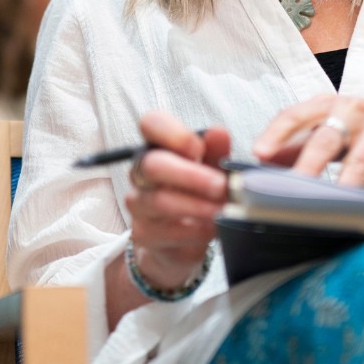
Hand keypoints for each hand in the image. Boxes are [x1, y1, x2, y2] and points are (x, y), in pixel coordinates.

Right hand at [124, 111, 229, 290]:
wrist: (181, 239)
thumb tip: (218, 132)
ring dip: (197, 206)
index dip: (173, 133)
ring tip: (224, 210)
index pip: (151, 124)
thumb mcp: (212, 169)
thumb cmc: (197, 195)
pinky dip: (194, 230)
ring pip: (159, 201)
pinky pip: (166, 231)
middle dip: (191, 176)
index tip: (199, 148)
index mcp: (157, 147)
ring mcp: (139, 203)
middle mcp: (141, 172)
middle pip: (152, 165)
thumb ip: (216, 151)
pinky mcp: (143, 233)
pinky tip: (212, 229)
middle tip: (222, 186)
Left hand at [252, 94, 363, 197]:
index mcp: (327, 103)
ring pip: (358, 162)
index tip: (259, 153)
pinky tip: (361, 207)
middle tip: (290, 187)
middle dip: (307, 166)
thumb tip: (263, 160)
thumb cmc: (363, 128)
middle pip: (325, 139)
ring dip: (341, 185)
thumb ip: (297, 144)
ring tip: (326, 205)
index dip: (275, 133)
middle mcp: (353, 109)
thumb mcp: (329, 130)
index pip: (294, 115)